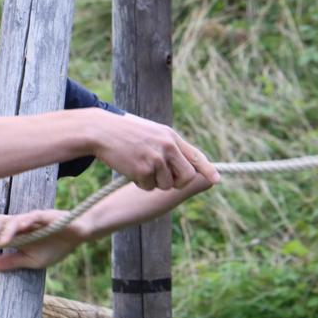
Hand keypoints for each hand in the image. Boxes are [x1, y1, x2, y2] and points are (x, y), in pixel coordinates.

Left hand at [0, 209, 84, 270]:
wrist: (78, 238)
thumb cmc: (54, 247)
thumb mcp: (31, 260)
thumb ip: (12, 261)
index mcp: (16, 233)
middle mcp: (22, 223)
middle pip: (0, 221)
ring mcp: (33, 219)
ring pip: (14, 219)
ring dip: (4, 230)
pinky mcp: (47, 216)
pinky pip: (34, 216)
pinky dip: (25, 221)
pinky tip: (19, 229)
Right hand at [94, 113, 219, 190]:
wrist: (100, 131)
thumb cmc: (123, 132)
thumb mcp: (150, 133)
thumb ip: (167, 146)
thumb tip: (182, 165)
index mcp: (170, 136)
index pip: (196, 155)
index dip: (207, 169)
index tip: (217, 180)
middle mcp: (167, 147)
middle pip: (186, 176)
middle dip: (177, 182)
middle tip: (163, 179)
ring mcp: (156, 159)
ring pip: (166, 185)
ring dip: (153, 182)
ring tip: (139, 167)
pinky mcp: (142, 170)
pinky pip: (148, 187)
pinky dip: (139, 183)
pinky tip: (129, 169)